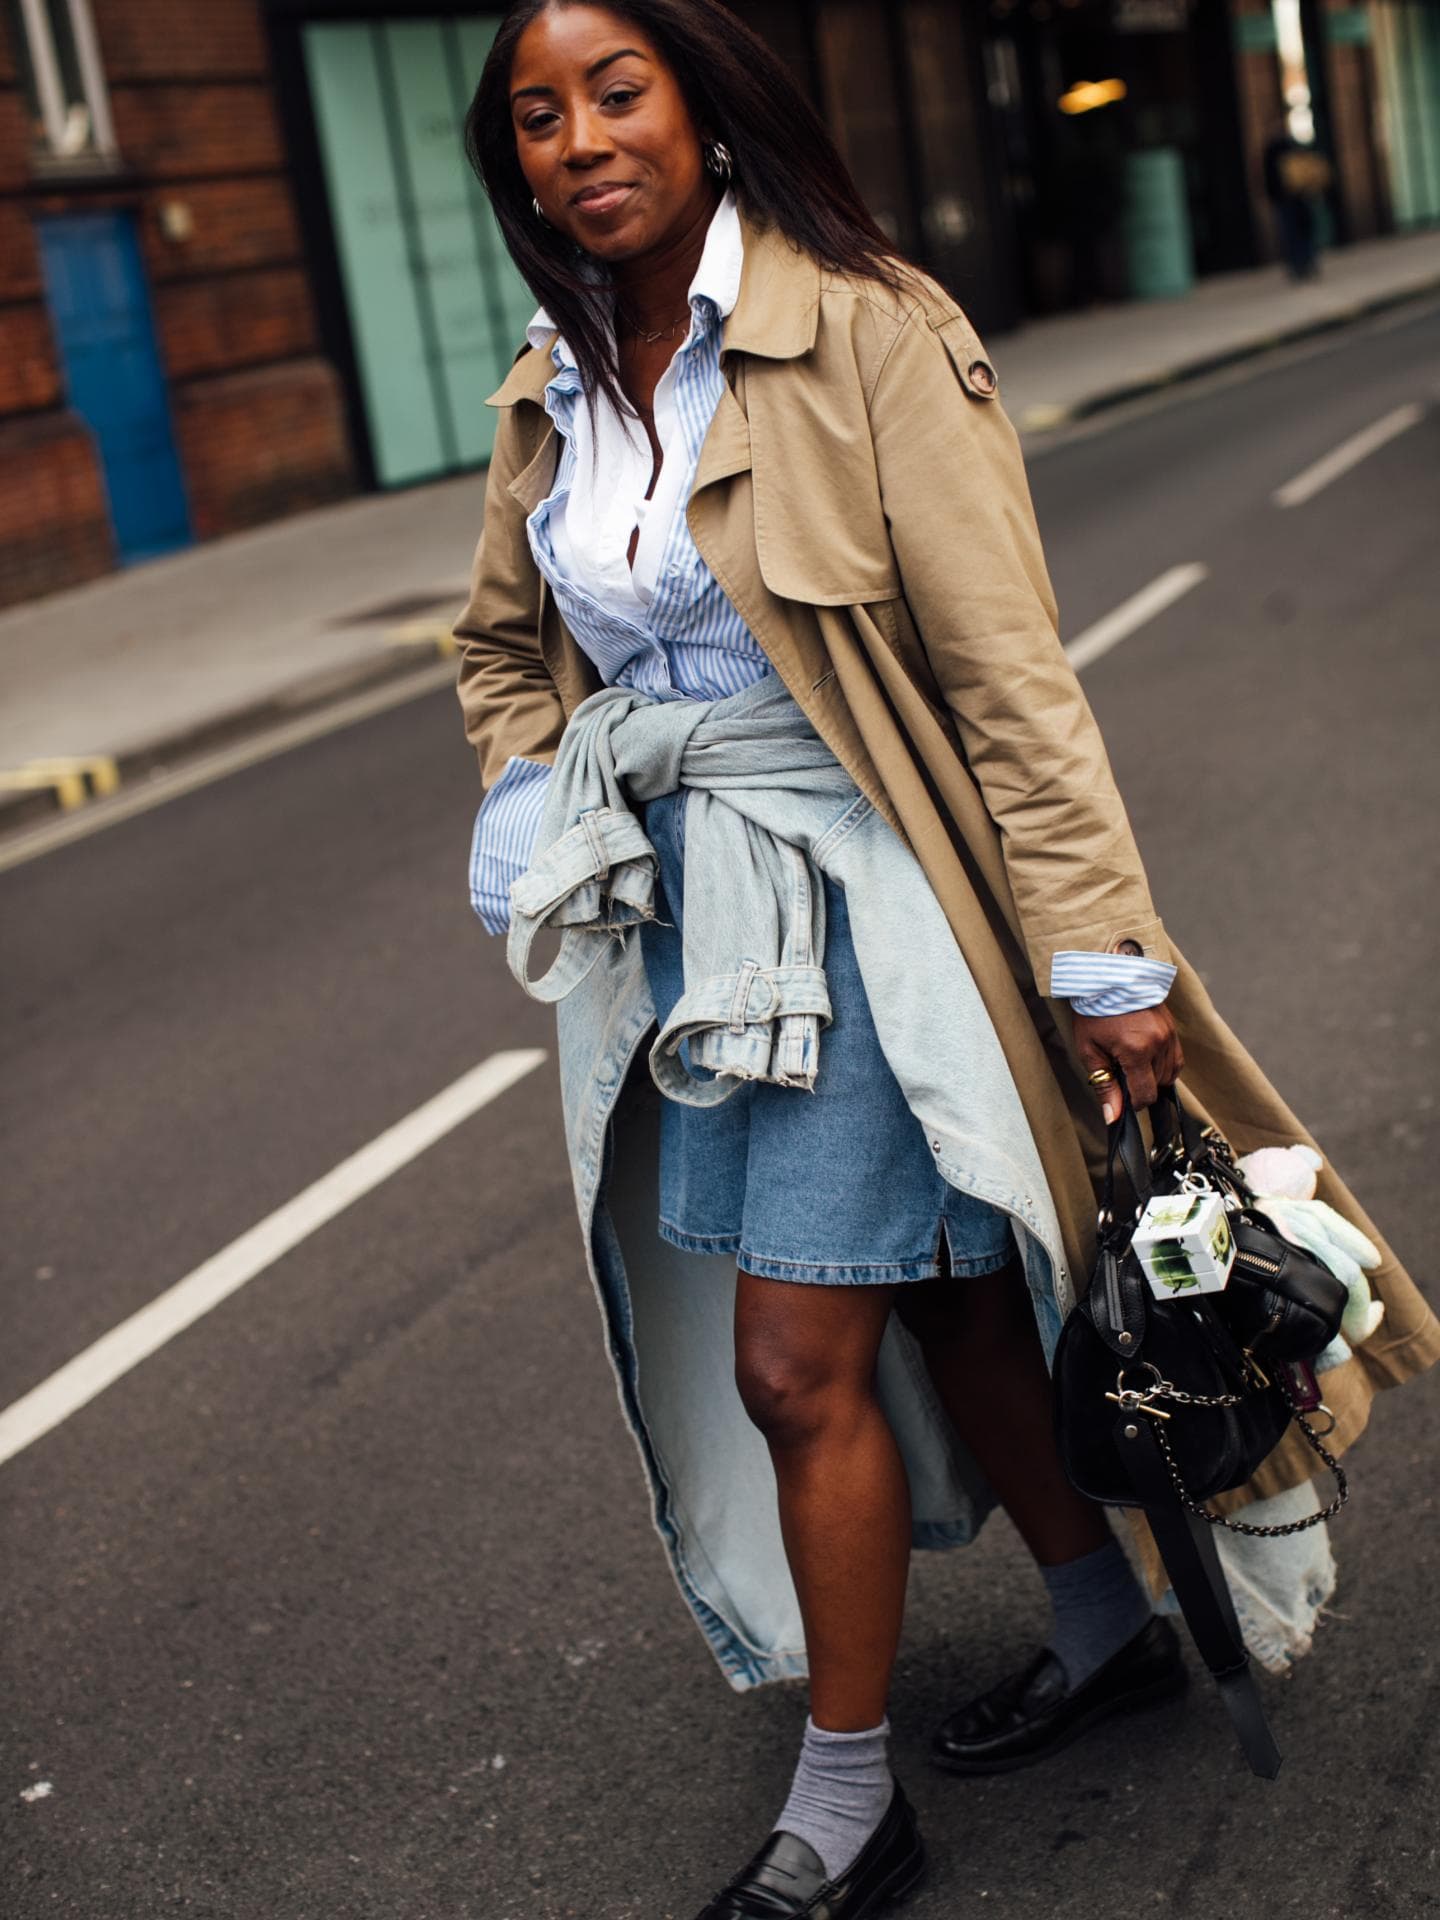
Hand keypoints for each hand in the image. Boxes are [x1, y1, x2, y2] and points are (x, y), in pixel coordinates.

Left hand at [1073, 1006, 1182, 1124]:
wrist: (1106, 977)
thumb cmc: (1093, 1012)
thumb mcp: (1090, 1051)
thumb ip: (1104, 1086)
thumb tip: (1113, 1117)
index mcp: (1136, 1050)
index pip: (1146, 1094)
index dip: (1134, 1103)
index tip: (1123, 1098)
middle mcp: (1158, 1043)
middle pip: (1159, 1085)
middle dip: (1141, 1087)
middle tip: (1121, 1073)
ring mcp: (1168, 1034)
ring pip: (1169, 1074)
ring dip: (1152, 1076)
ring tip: (1131, 1063)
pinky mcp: (1172, 1028)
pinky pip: (1176, 1058)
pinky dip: (1164, 1065)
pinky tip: (1147, 1060)